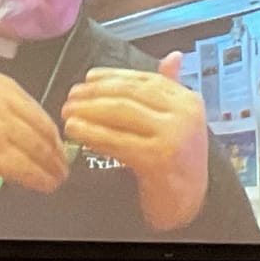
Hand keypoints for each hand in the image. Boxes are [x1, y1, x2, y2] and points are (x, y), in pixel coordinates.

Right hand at [0, 33, 68, 209]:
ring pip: (36, 146)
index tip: (53, 140)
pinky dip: (39, 178)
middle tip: (61, 163)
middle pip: (38, 124)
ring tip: (56, 177)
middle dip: (54, 148)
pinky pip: (25, 167)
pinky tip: (43, 185)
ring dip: (51, 166)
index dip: (46, 126)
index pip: (29, 101)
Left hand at [62, 52, 208, 230]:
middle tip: (70, 96)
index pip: (144, 79)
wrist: (192, 204)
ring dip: (89, 110)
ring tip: (68, 112)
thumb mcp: (179, 121)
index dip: (113, 76)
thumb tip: (173, 56)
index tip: (88, 78)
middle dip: (95, 93)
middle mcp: (185, 113)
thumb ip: (171, 90)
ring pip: (121, 112)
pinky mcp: (159, 157)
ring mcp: (174, 135)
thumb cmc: (179, 163)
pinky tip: (76, 131)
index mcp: (188, 100)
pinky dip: (92, 133)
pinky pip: (117, 139)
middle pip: (130, 94)